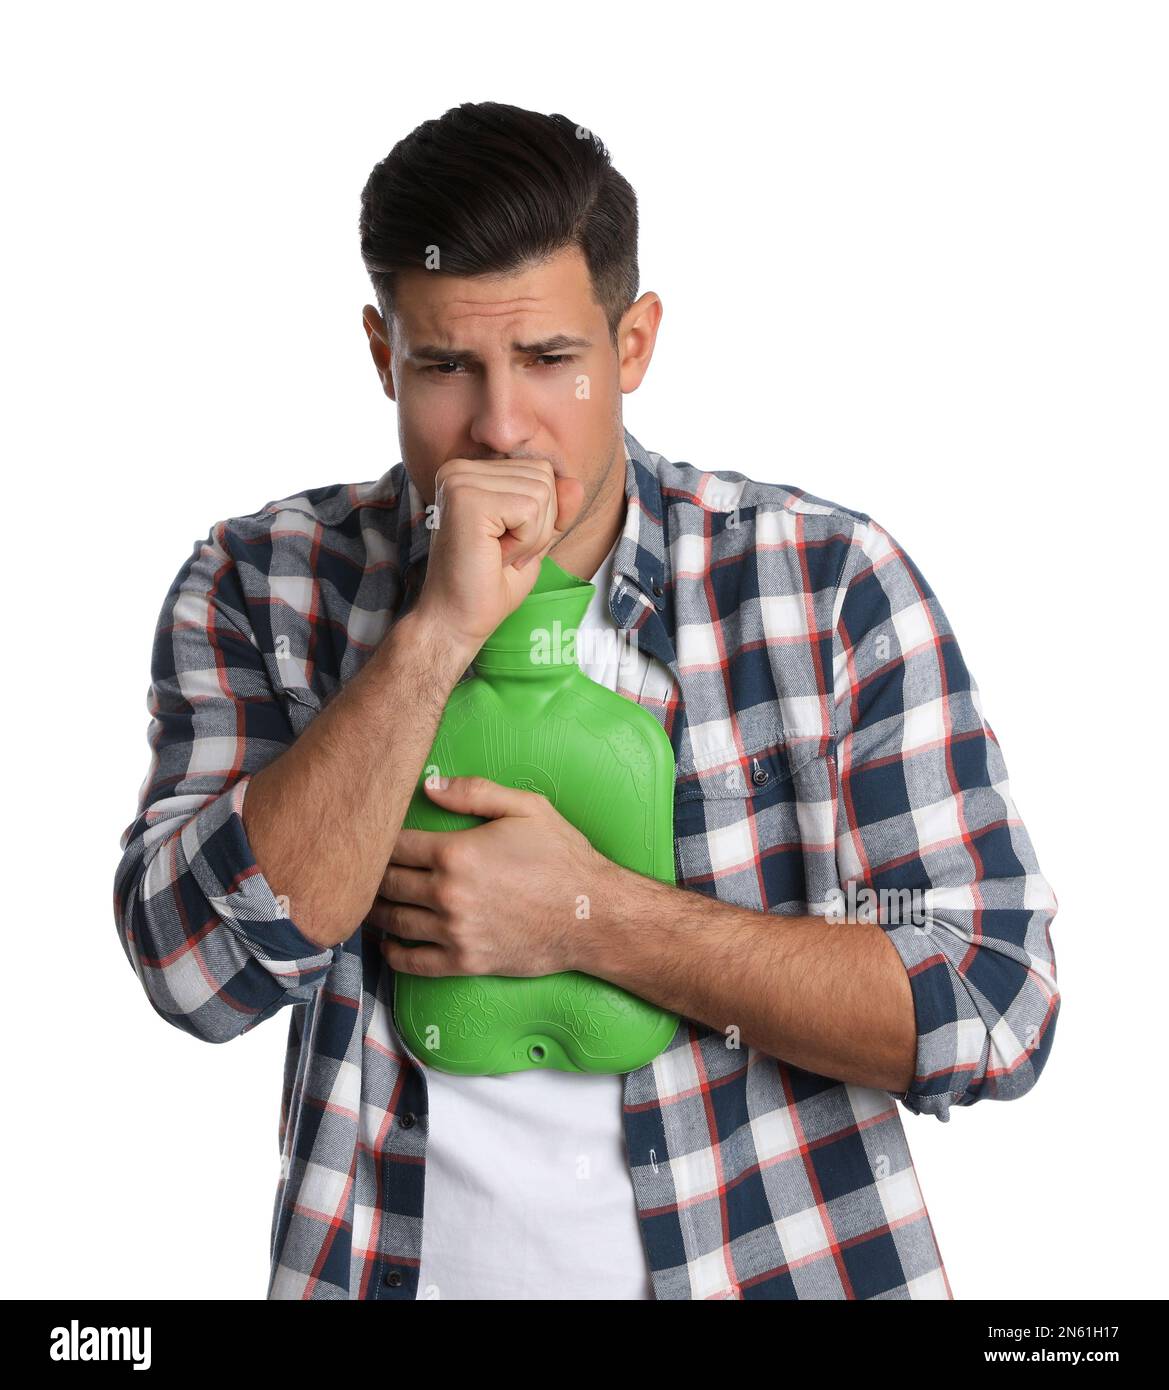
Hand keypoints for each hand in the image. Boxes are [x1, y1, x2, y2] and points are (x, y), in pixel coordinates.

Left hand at [369, 776, 608, 977]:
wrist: (592, 915)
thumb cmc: (562, 857)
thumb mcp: (526, 807)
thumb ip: (473, 791)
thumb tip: (427, 785)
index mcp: (455, 853)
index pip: (395, 844)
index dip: (380, 838)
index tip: (375, 835)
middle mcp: (447, 894)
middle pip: (387, 883)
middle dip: (372, 873)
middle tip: (365, 867)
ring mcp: (454, 931)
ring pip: (393, 921)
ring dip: (376, 911)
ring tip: (369, 901)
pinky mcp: (464, 962)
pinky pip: (412, 962)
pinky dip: (393, 954)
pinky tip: (388, 944)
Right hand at [412, 457, 584, 657]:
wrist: (457, 620)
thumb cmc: (490, 584)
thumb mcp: (534, 540)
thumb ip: (555, 510)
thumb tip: (575, 482)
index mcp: (471, 473)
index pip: (540, 471)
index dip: (540, 516)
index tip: (507, 545)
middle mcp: (460, 469)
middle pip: (543, 477)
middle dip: (539, 525)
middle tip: (504, 554)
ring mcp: (460, 480)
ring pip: (540, 493)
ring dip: (531, 537)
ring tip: (499, 556)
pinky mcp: (466, 498)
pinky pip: (530, 509)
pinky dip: (524, 542)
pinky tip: (496, 557)